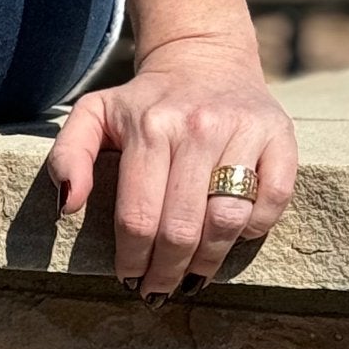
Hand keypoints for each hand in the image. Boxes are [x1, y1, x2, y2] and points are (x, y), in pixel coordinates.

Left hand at [47, 34, 297, 300]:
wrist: (206, 58)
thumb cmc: (144, 103)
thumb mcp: (93, 116)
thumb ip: (68, 156)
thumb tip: (68, 206)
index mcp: (152, 128)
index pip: (138, 219)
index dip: (133, 262)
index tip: (130, 281)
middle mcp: (200, 127)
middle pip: (181, 230)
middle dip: (166, 273)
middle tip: (158, 290)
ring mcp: (244, 130)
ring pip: (226, 223)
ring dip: (206, 263)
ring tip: (191, 278)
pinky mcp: (280, 136)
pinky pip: (271, 203)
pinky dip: (252, 230)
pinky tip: (232, 236)